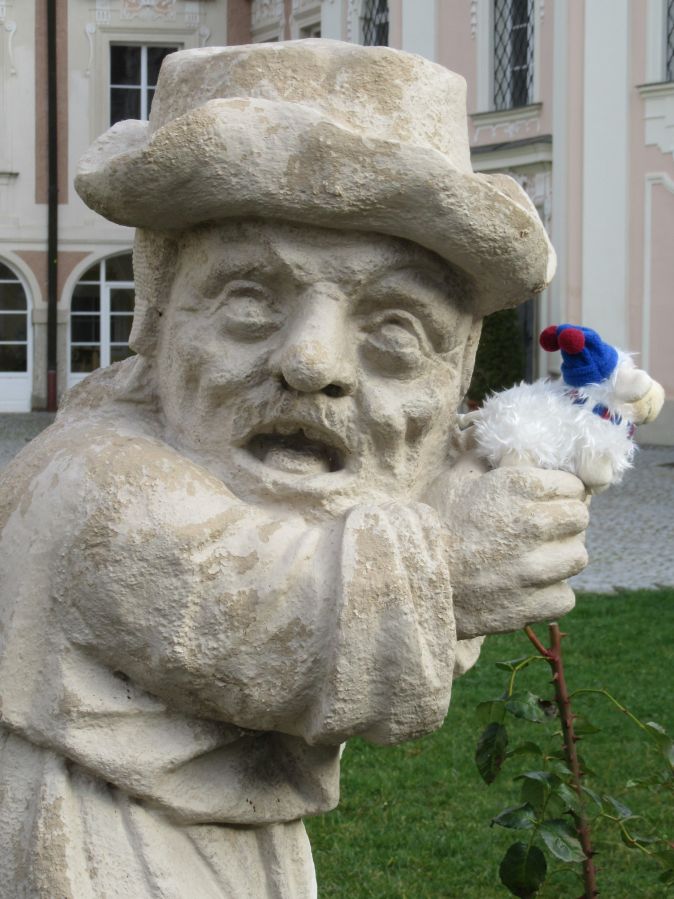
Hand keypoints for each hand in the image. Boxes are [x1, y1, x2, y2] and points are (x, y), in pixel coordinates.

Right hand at [426, 452, 588, 638]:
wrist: (411, 580)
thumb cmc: (432, 525)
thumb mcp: (455, 479)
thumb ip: (488, 458)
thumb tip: (508, 446)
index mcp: (518, 487)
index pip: (573, 485)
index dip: (558, 490)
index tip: (544, 499)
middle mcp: (534, 524)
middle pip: (579, 518)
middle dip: (563, 521)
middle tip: (541, 529)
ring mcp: (536, 568)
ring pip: (577, 557)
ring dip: (560, 557)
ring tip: (535, 559)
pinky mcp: (534, 604)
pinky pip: (565, 596)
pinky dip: (549, 593)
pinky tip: (527, 587)